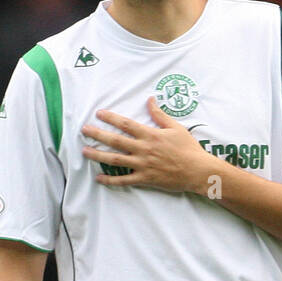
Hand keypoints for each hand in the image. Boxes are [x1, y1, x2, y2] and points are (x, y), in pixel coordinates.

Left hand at [81, 97, 211, 193]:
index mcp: (150, 135)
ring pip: (115, 160)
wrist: (197, 171)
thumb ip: (160, 115)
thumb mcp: (176, 127)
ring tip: (84, 151)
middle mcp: (143, 149)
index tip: (99, 114)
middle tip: (84, 130)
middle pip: (116, 140)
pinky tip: (98, 178)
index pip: (126, 124)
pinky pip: (123, 180)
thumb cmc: (188, 148)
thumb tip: (150, 100)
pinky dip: (110, 180)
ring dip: (98, 155)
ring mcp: (142, 165)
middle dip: (98, 134)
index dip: (111, 118)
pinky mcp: (144, 179)